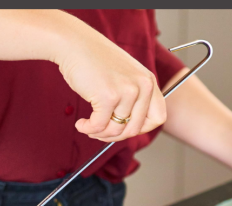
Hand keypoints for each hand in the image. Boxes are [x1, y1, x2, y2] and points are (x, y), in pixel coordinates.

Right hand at [54, 22, 165, 142]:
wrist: (74, 43)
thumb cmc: (95, 62)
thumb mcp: (125, 77)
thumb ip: (133, 99)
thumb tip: (128, 131)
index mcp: (149, 81)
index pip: (158, 118)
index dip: (141, 129)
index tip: (124, 127)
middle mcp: (142, 86)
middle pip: (135, 129)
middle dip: (115, 136)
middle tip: (100, 131)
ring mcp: (127, 91)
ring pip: (116, 130)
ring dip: (100, 133)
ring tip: (89, 127)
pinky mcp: (108, 97)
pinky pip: (99, 126)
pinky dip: (88, 129)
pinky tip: (80, 124)